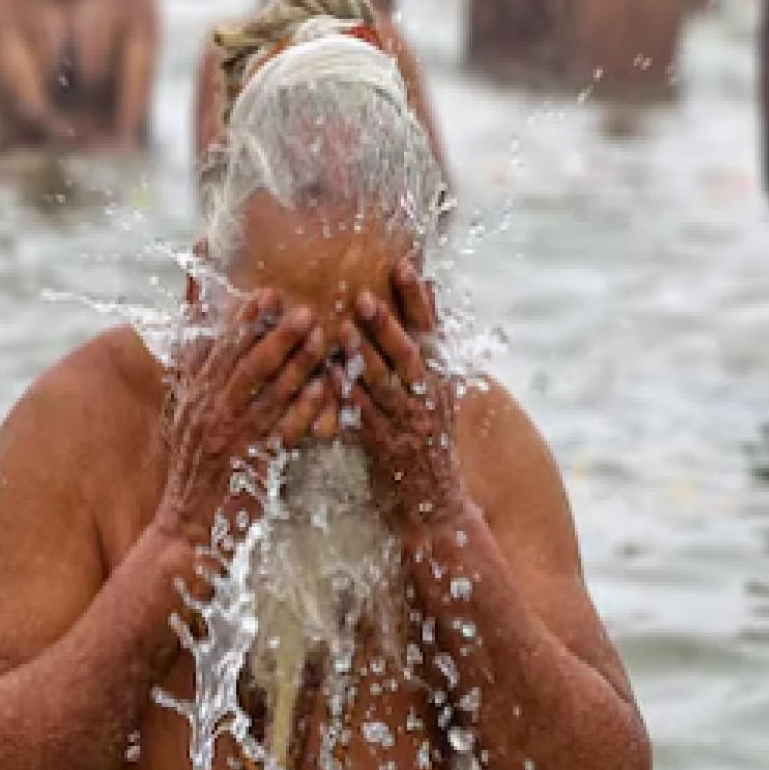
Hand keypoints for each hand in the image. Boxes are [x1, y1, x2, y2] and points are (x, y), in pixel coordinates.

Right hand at [156, 290, 334, 549]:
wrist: (188, 529)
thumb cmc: (194, 471)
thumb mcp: (186, 419)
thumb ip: (195, 379)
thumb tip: (201, 339)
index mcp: (197, 399)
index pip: (220, 351)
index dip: (244, 321)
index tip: (267, 293)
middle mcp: (212, 414)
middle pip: (247, 366)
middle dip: (277, 336)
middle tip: (306, 310)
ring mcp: (233, 439)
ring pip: (269, 394)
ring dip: (299, 365)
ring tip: (324, 339)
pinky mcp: (253, 464)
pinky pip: (283, 431)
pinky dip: (304, 409)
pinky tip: (325, 390)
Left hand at [339, 264, 465, 534]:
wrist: (433, 502)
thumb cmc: (429, 436)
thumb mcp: (439, 387)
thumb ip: (430, 339)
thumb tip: (430, 287)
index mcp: (440, 378)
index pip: (431, 332)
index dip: (417, 300)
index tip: (403, 266)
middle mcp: (427, 398)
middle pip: (408, 356)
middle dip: (386, 326)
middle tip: (363, 297)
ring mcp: (407, 423)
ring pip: (385, 385)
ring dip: (363, 357)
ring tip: (343, 331)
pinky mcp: (385, 447)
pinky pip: (363, 418)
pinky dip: (347, 396)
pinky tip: (328, 378)